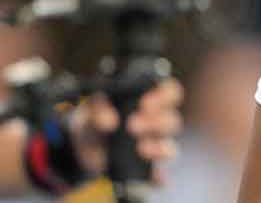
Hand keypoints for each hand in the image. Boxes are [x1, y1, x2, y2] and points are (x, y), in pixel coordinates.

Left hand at [69, 78, 183, 183]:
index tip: (146, 103)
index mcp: (149, 101)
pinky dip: (158, 175)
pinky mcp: (147, 169)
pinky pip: (160, 174)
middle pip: (172, 121)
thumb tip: (109, 121)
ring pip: (170, 147)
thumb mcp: (89, 111)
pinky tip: (151, 174)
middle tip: (133, 125)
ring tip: (141, 148)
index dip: (165, 96)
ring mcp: (153, 146)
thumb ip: (97, 110)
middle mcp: (156, 123)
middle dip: (156, 123)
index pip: (170, 92)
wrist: (81, 149)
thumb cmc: (93, 121)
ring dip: (159, 148)